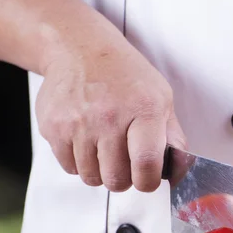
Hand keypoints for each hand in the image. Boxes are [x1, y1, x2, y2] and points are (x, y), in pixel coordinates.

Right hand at [35, 39, 185, 192]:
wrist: (80, 50)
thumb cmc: (125, 75)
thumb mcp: (161, 97)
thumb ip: (172, 135)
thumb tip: (179, 169)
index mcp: (144, 110)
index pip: (146, 165)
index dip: (148, 182)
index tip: (147, 180)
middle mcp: (109, 117)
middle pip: (116, 179)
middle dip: (124, 179)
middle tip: (125, 163)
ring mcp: (78, 123)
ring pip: (91, 178)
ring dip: (100, 171)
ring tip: (104, 148)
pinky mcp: (53, 127)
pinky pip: (69, 167)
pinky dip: (79, 162)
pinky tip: (86, 141)